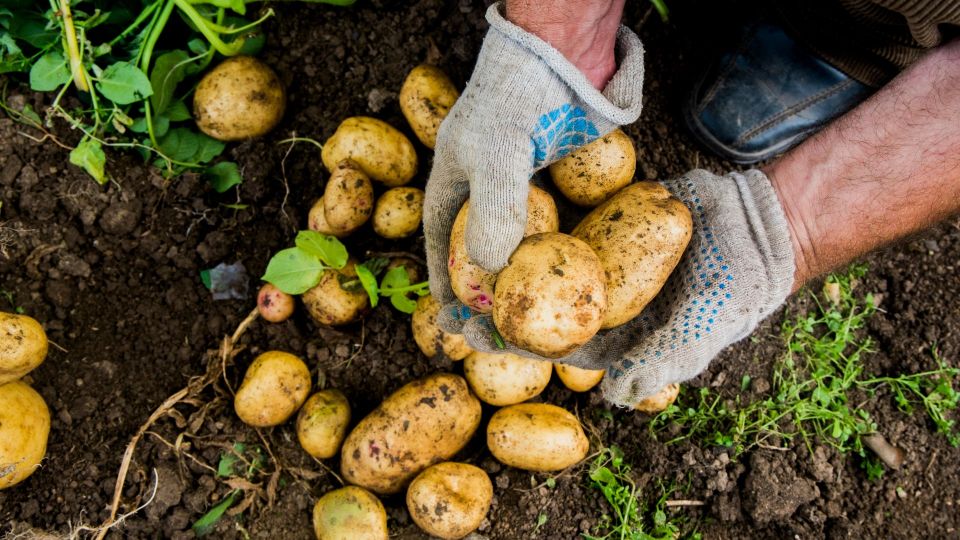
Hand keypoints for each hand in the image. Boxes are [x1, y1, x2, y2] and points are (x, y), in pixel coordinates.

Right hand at [422, 2, 643, 309]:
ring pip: (515, 245)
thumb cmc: (518, 98)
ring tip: (531, 320)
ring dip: (519, 283)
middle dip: (484, 294)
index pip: (441, 245)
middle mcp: (482, 190)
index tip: (452, 321)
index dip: (445, 285)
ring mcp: (520, 187)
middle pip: (477, 252)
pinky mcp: (553, 183)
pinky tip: (566, 281)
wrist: (562, 56)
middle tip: (498, 332)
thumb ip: (496, 208)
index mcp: (452, 184)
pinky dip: (553, 256)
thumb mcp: (499, 153)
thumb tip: (492, 271)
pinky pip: (550, 228)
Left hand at [449, 169, 795, 405]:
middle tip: (447, 294)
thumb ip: (659, 361)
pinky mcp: (608, 222)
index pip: (552, 344)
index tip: (469, 333)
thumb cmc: (734, 289)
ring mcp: (602, 259)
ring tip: (458, 253)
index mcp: (616, 335)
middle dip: (493, 303)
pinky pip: (567, 220)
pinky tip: (497, 206)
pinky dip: (535, 217)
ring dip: (503, 260)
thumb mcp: (700, 330)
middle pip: (537, 303)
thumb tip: (612, 393)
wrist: (761, 227)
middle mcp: (601, 299)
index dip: (509, 342)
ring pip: (543, 262)